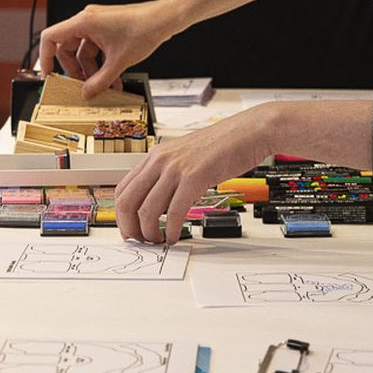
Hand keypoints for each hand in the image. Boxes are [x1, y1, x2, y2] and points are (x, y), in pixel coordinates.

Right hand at [37, 0, 180, 96]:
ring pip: (85, 51)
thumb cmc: (144, 28)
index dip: (45, 57)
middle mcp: (88, 20)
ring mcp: (98, 24)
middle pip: (68, 48)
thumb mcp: (119, 61)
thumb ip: (100, 81)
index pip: (50, 38)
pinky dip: (102, 64)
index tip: (48, 74)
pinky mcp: (108, 29)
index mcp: (83, 22)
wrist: (165, 19)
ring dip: (92, 70)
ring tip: (103, 87)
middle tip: (81, 87)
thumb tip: (86, 93)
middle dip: (75, 70)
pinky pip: (97, 49)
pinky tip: (113, 79)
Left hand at [114, 104, 276, 246]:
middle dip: (130, 228)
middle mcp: (161, 160)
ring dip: (150, 234)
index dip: (122, 216)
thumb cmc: (224, 145)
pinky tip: (176, 236)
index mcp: (156, 156)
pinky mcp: (195, 177)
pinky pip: (174, 211)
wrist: (250, 131)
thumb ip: (171, 176)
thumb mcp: (186, 157)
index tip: (131, 230)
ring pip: (147, 210)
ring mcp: (176, 168)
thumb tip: (161, 203)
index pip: (124, 189)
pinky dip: (172, 230)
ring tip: (160, 241)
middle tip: (141, 242)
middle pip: (127, 201)